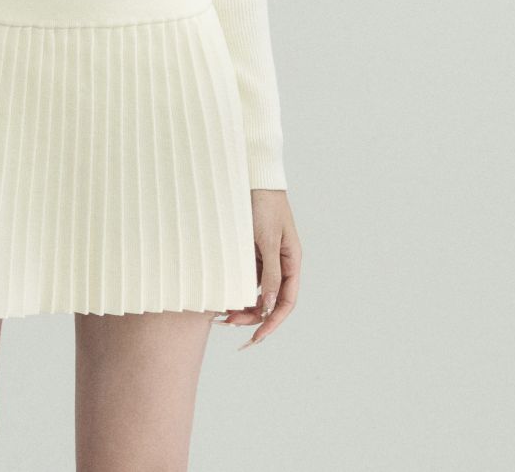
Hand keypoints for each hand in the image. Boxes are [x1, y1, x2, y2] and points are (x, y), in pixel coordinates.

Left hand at [212, 189, 300, 348]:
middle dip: (253, 317)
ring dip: (242, 306)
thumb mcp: (267, 240)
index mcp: (292, 262)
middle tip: (228, 324)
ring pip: (257, 293)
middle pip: (270, 301)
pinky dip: (237, 289)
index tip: (257, 337)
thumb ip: (270, 273)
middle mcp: (281, 264)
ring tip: (222, 315)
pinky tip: (224, 296)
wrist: (253, 178)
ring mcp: (266, 259)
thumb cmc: (265, 206)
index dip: (273, 322)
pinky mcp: (252, 253)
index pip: (286, 302)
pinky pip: (246, 278)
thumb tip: (269, 306)